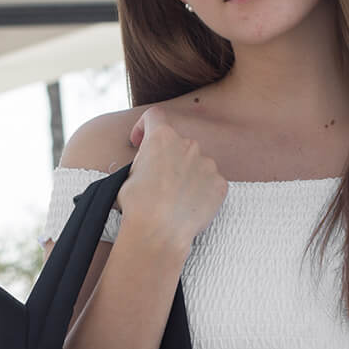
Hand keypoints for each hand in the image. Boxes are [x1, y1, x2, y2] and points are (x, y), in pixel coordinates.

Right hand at [118, 105, 227, 246]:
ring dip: (187, 175)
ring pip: (196, 164)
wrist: (160, 231)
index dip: (143, 127)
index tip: (140, 140)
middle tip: (158, 182)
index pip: (154, 117)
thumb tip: (149, 166)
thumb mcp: (128, 175)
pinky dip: (201, 191)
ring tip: (175, 199)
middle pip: (177, 144)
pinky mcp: (219, 184)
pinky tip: (189, 206)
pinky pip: (210, 183)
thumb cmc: (139, 205)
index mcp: (162, 138)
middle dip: (168, 158)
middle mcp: (188, 145)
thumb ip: (144, 161)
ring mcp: (207, 164)